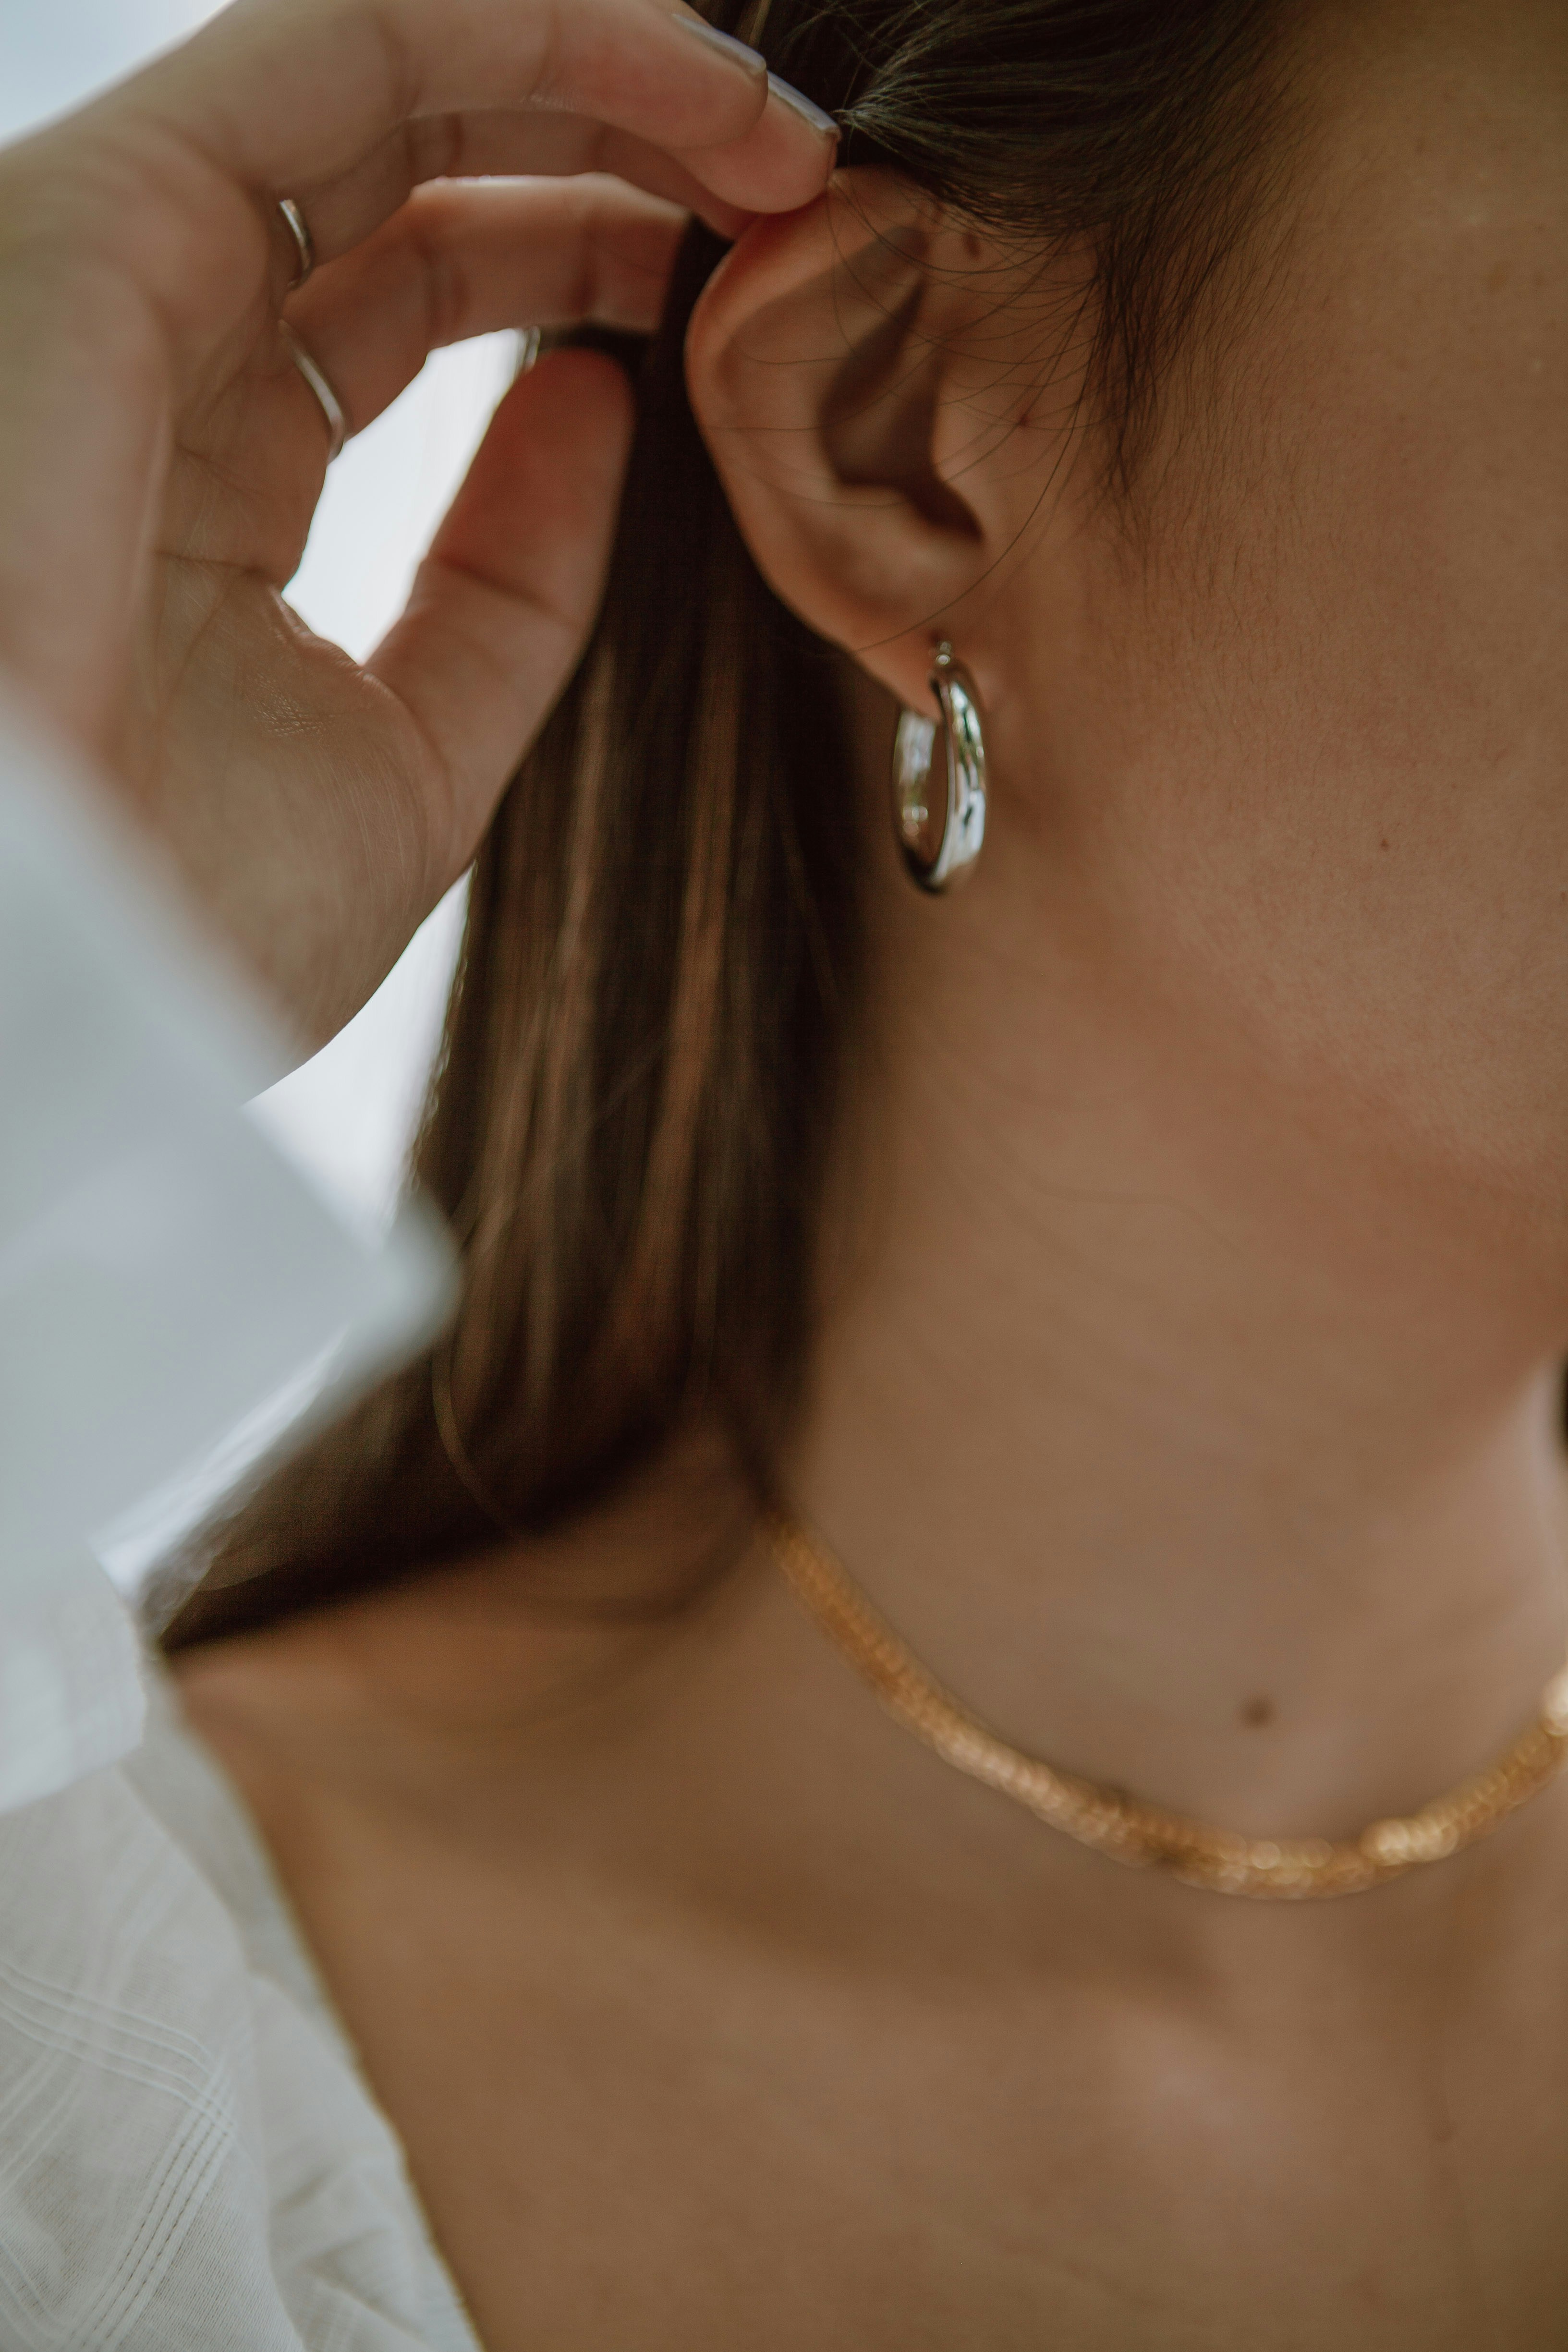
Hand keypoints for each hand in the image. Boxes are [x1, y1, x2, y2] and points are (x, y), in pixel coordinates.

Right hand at [0, 0, 833, 1044]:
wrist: (63, 990)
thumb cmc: (194, 917)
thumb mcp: (413, 755)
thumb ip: (508, 583)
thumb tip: (597, 404)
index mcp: (212, 479)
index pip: (406, 294)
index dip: (581, 259)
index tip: (741, 293)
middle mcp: (159, 351)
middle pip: (406, 167)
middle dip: (609, 151)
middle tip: (795, 190)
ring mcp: (122, 269)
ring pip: (381, 70)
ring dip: (600, 72)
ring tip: (778, 140)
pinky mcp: (109, 213)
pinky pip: (341, 40)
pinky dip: (530, 33)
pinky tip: (686, 84)